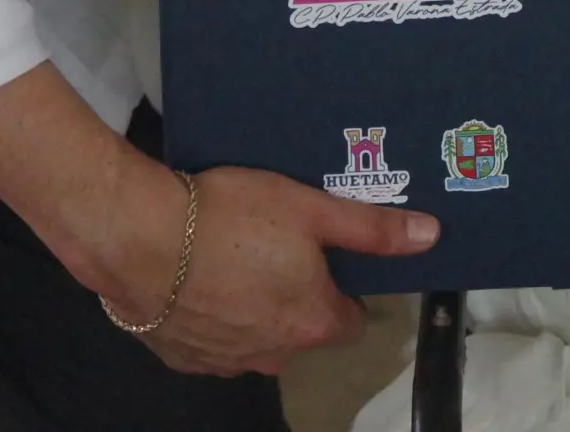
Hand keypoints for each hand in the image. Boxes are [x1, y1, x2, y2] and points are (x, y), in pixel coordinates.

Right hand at [101, 165, 437, 376]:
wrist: (137, 237)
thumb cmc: (232, 216)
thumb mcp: (310, 207)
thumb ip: (371, 228)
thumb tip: (431, 237)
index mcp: (313, 322)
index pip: (351, 320)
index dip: (344, 288)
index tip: (327, 257)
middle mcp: (274, 355)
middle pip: (302, 329)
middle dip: (296, 296)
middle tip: (277, 245)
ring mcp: (224, 362)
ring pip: (256, 338)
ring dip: (253, 308)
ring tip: (234, 254)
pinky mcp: (181, 357)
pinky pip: (212, 340)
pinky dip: (212, 316)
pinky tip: (197, 278)